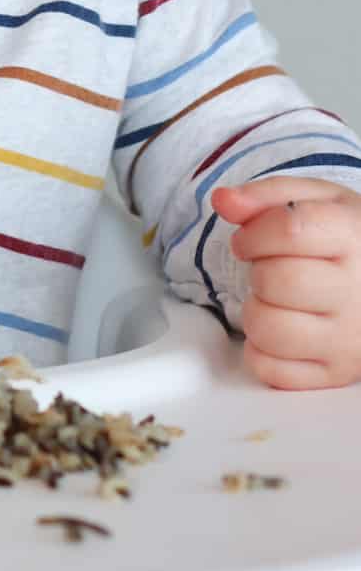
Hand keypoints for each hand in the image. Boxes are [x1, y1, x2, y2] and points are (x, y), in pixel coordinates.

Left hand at [211, 177, 360, 388]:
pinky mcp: (335, 374)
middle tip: (272, 270)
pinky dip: (261, 351)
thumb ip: (267, 196)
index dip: (254, 233)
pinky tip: (282, 330)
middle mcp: (358, 293)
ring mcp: (349, 340)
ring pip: (268, 329)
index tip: (251, 239)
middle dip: (258, 272)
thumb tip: (222, 201)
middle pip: (275, 281)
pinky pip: (270, 370)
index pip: (289, 230)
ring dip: (256, 312)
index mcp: (355, 238)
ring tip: (277, 301)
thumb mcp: (316, 201)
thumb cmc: (345, 240)